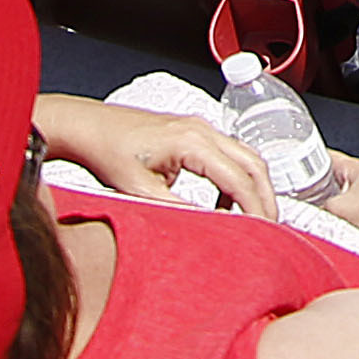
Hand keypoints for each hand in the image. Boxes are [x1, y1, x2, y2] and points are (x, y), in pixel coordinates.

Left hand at [37, 92, 276, 216]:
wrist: (88, 127)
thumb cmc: (106, 151)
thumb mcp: (138, 190)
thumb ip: (176, 209)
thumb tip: (208, 228)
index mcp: (192, 141)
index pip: (239, 178)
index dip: (255, 208)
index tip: (263, 232)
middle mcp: (202, 129)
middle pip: (254, 163)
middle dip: (265, 197)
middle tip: (270, 229)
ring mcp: (199, 128)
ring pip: (245, 157)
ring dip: (253, 187)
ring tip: (252, 220)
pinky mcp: (193, 133)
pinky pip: (228, 155)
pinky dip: (235, 180)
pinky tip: (222, 205)